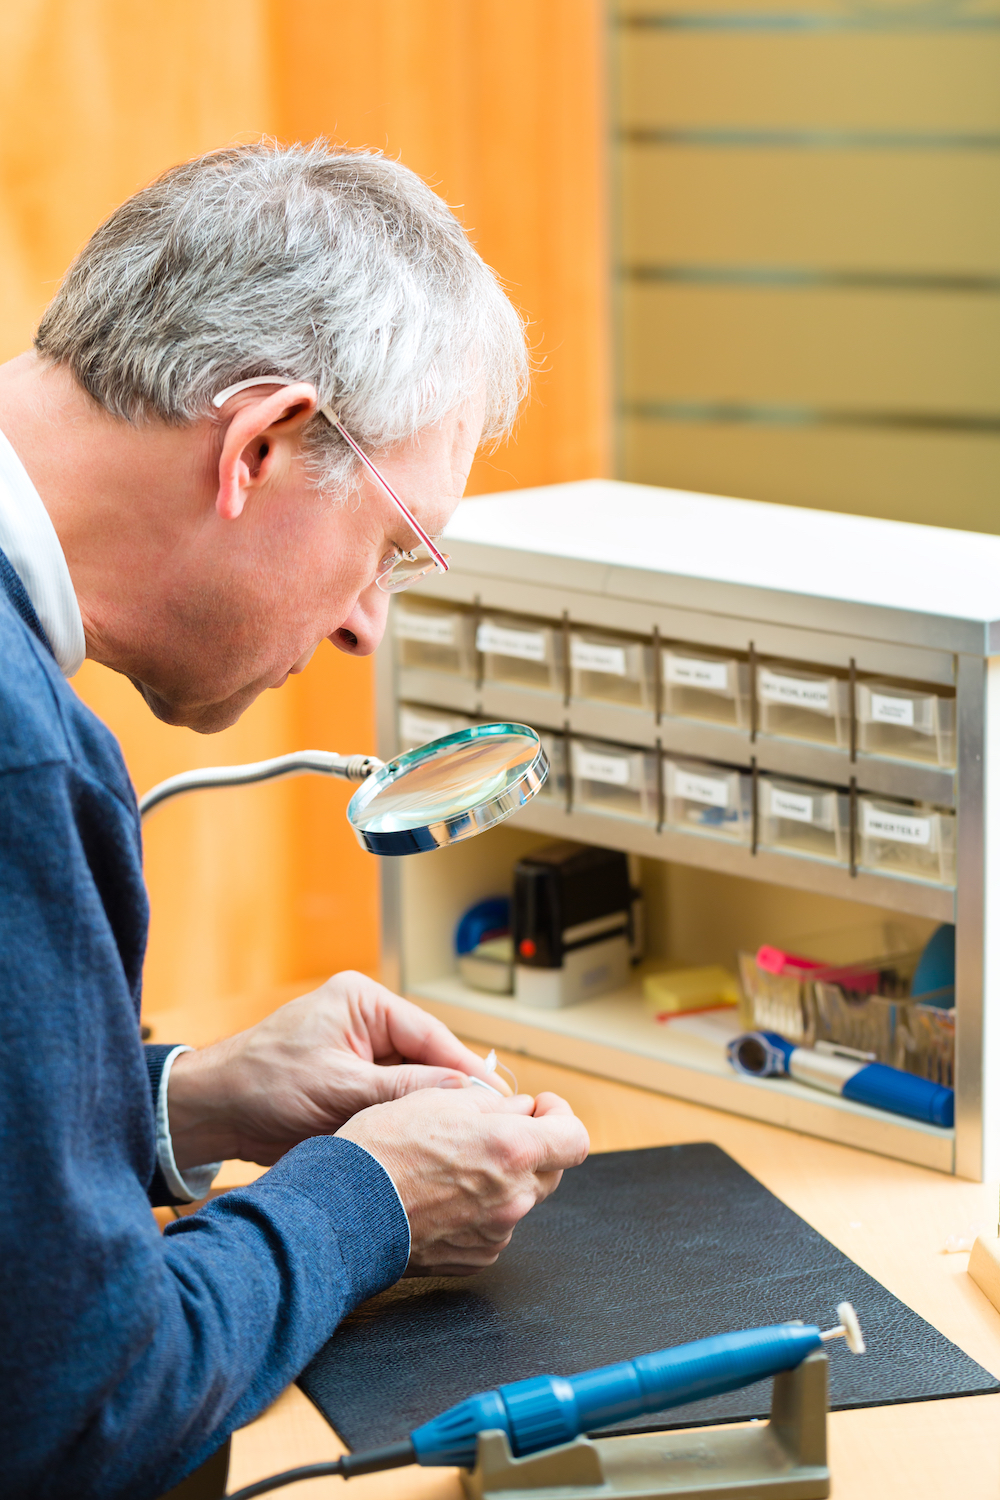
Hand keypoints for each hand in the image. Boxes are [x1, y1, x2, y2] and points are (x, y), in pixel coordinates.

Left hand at [166, 970, 509, 1169]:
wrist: (212, 1114)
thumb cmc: (261, 1084)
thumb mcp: (338, 1088)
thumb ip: (402, 1090)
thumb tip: (461, 1095)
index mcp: (363, 1002)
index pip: (431, 1034)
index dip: (468, 1069)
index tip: (500, 1099)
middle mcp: (366, 1021)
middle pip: (428, 1059)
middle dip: (454, 1092)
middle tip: (494, 1124)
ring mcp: (360, 1053)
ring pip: (414, 1084)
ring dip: (433, 1111)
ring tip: (470, 1137)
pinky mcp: (353, 1084)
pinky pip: (394, 1102)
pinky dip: (409, 1121)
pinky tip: (432, 1143)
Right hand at [337, 1085, 589, 1274]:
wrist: (344, 1211)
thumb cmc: (383, 1150)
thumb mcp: (439, 1099)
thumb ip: (493, 1103)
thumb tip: (520, 1108)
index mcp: (511, 1150)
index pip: (575, 1138)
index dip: (561, 1117)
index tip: (540, 1108)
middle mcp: (513, 1197)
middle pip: (550, 1169)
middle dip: (529, 1146)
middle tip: (489, 1130)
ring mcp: (496, 1233)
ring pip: (518, 1198)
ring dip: (501, 1179)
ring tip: (451, 1165)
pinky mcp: (476, 1258)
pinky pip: (493, 1227)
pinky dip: (479, 1210)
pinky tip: (441, 1197)